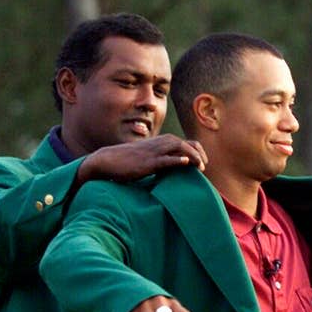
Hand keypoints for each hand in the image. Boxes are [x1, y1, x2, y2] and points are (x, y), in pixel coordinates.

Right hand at [78, 135, 207, 184]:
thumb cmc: (125, 162)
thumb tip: (169, 169)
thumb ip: (158, 160)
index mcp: (158, 143)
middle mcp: (158, 145)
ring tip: (201, 167)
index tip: (202, 162)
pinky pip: (165, 159)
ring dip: (192, 156)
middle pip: (185, 143)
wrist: (107, 161)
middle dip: (198, 153)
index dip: (196, 150)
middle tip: (204, 167)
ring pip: (178, 148)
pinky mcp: (147, 163)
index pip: (183, 142)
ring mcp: (153, 153)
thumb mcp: (144, 158)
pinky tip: (185, 164)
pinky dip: (176, 160)